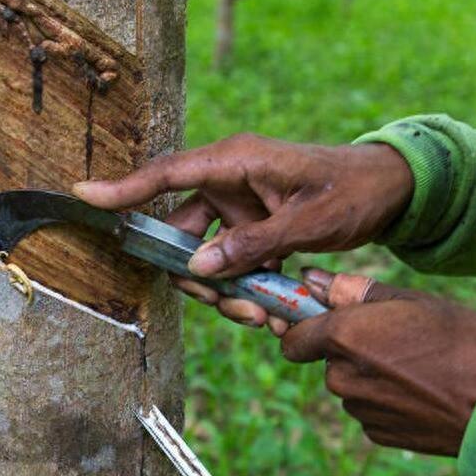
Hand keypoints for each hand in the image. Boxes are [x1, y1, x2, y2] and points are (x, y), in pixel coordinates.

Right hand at [73, 134, 412, 327]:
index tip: (84, 197)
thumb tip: (198, 267)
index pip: (167, 174)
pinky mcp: (250, 228)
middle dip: (197, 278)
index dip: (123, 189)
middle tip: (233, 308)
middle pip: (180, 234)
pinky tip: (270, 309)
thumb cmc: (353, 190)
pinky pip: (228, 265)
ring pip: (203, 259)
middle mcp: (227, 182)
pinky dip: (242, 289)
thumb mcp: (308, 220)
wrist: (390, 190)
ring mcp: (237, 207)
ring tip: (264, 314)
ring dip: (223, 292)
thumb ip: (252, 243)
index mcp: (235, 161)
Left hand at [281, 270, 475, 455]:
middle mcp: (342, 376)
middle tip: (396, 339)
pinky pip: (370, 409)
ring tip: (417, 365)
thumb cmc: (464, 344)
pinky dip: (387, 399)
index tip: (324, 321)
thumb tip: (313, 280)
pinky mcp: (377, 433)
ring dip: (371, 374)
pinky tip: (421, 391)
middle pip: (328, 360)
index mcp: (345, 336)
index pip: (292, 338)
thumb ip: (357, 292)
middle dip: (351, 349)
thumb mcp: (415, 302)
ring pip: (351, 385)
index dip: (306, 328)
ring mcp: (359, 409)